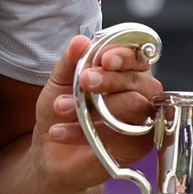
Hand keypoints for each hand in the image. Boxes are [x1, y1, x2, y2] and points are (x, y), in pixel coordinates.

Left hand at [37, 34, 162, 192]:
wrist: (49, 153)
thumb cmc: (60, 113)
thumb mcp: (59, 82)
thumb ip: (71, 61)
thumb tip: (81, 41)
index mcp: (127, 72)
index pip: (138, 56)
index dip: (124, 55)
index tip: (103, 58)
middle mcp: (141, 94)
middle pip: (140, 81)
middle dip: (110, 79)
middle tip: (83, 81)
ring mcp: (143, 121)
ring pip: (134, 105)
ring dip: (96, 106)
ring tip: (61, 107)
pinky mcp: (137, 146)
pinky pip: (119, 135)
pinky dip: (84, 132)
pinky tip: (59, 132)